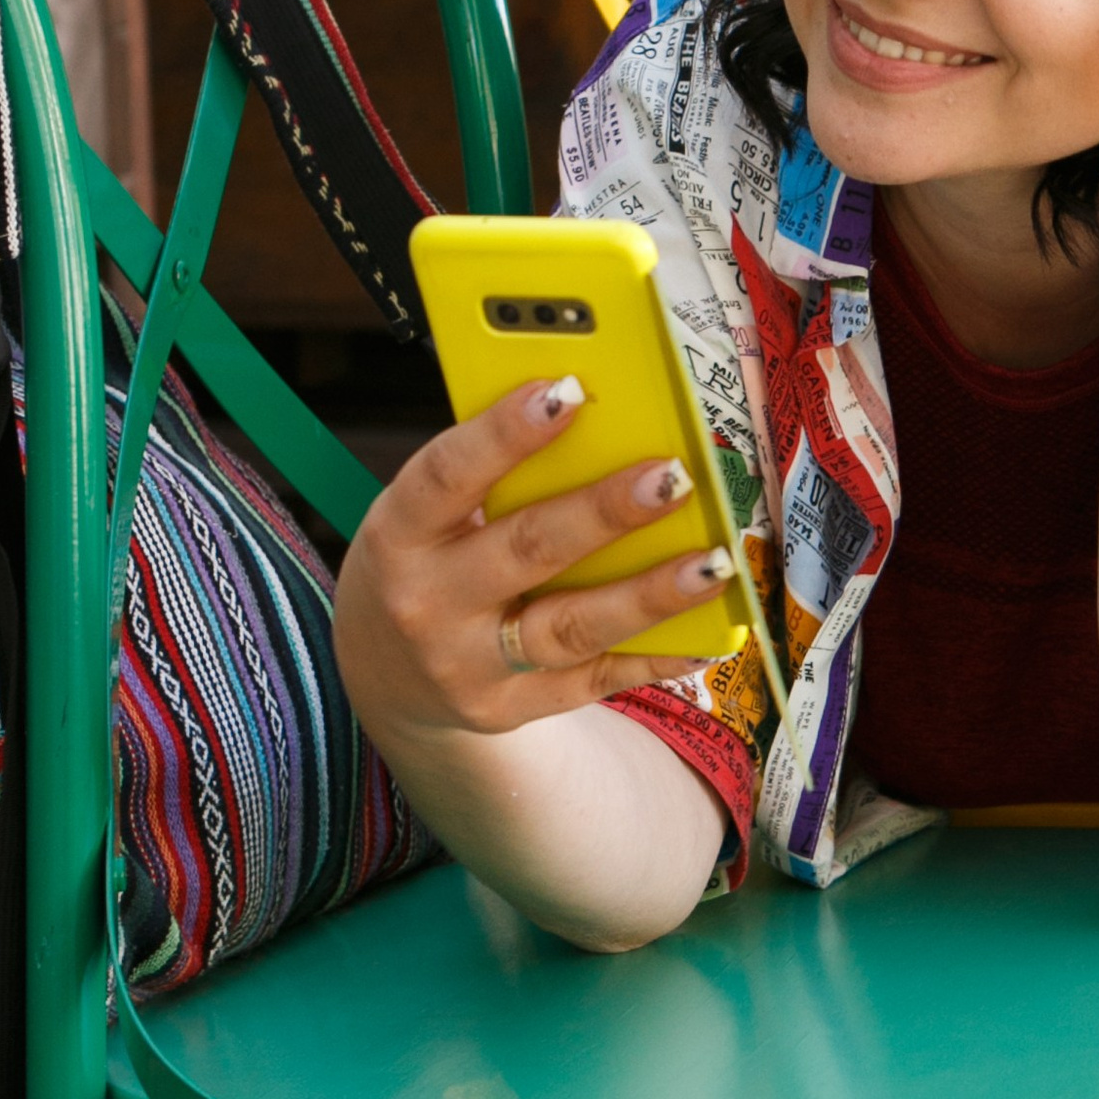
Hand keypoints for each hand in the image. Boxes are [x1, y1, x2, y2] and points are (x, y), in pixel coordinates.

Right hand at [334, 375, 730, 751]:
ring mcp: (468, 665)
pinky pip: (593, 681)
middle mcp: (427, 604)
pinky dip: (653, 657)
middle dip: (606, 512)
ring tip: (714, 562)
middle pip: (528, 550)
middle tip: (674, 476)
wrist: (385, 674)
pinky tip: (706, 632)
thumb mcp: (426, 516)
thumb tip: (599, 423)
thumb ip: (491, 479)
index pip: (448, 476)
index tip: (568, 390)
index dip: (505, 433)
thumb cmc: (426, 561)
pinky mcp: (510, 708)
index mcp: (399, 534)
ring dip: (649, 594)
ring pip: (571, 627)